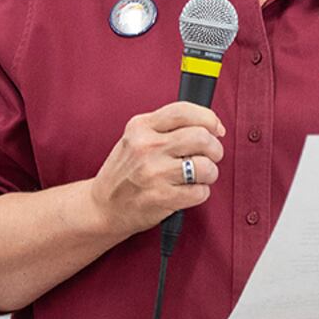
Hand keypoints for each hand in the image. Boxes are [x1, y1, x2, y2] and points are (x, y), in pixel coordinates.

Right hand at [88, 102, 224, 237]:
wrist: (102, 207)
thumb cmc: (124, 172)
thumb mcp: (135, 139)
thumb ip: (166, 128)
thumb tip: (210, 126)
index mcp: (141, 126)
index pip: (184, 111)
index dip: (208, 118)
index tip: (216, 128)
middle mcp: (146, 146)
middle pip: (201, 137)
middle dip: (215, 148)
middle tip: (211, 156)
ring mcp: (154, 172)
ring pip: (205, 166)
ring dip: (209, 173)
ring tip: (198, 176)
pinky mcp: (161, 197)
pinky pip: (200, 192)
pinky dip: (200, 193)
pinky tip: (188, 192)